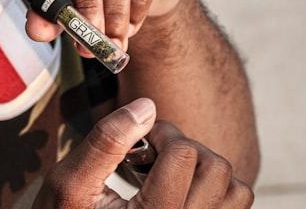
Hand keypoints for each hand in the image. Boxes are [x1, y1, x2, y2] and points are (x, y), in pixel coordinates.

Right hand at [35, 98, 253, 208]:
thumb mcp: (69, 182)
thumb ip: (106, 141)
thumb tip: (148, 107)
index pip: (184, 155)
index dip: (161, 134)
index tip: (140, 142)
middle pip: (216, 169)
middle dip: (185, 150)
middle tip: (153, 156)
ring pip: (237, 192)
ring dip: (207, 172)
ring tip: (171, 175)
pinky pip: (234, 208)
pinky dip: (216, 193)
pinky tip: (181, 192)